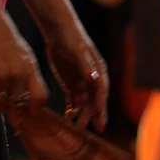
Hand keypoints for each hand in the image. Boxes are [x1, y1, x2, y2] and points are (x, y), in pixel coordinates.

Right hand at [0, 10, 47, 122]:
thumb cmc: (5, 39)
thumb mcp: (24, 55)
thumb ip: (27, 76)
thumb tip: (28, 98)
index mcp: (30, 69)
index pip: (40, 98)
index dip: (34, 109)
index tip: (27, 111)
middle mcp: (18, 75)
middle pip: (17, 108)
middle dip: (12, 113)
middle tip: (7, 107)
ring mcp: (1, 77)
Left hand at [44, 18, 108, 132]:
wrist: (58, 31)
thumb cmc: (71, 38)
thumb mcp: (77, 50)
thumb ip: (85, 65)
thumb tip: (93, 78)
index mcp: (99, 70)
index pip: (101, 90)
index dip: (100, 103)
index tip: (98, 115)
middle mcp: (93, 78)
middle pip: (95, 99)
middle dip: (94, 114)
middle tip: (93, 128)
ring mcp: (82, 82)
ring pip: (85, 102)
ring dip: (83, 114)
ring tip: (78, 125)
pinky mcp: (71, 84)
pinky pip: (74, 100)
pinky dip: (73, 109)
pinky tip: (69, 117)